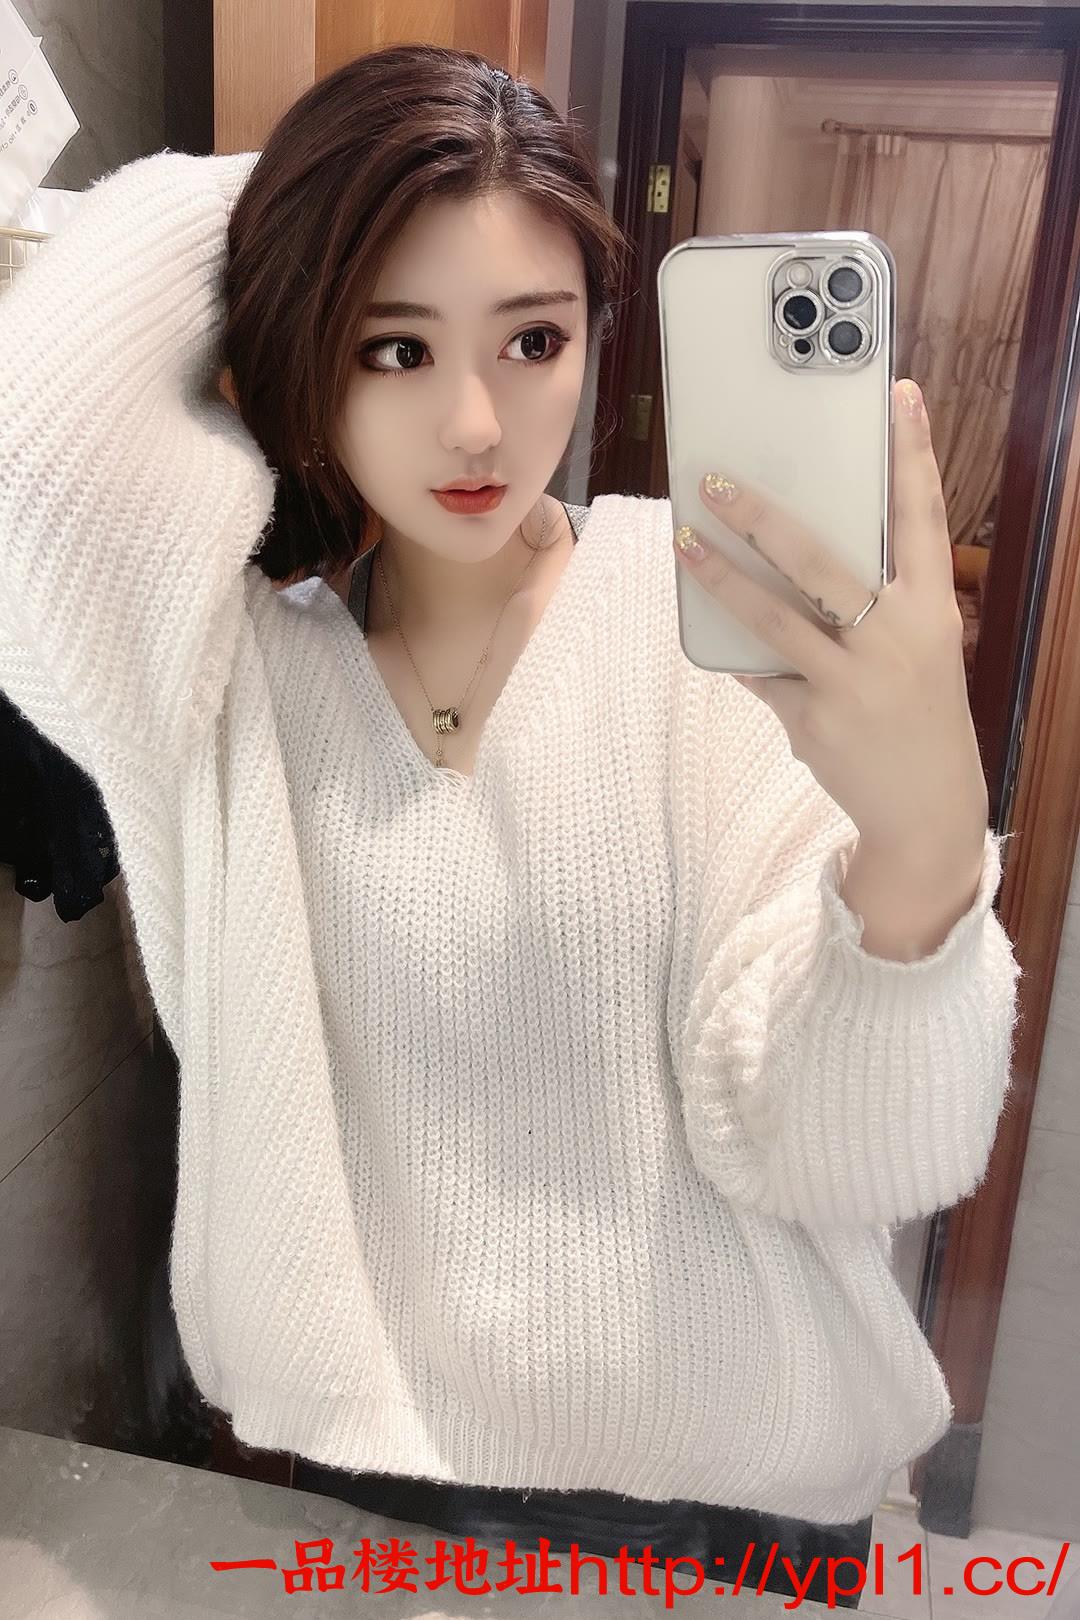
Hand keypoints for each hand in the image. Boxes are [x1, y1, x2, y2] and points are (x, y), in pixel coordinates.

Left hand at [672, 378, 989, 860]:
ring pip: (774, 615)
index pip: (923, 517)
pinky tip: (716, 635)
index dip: (913, 454)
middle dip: (763, 517)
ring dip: (721, 576)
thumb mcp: (919, 647)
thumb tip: (797, 555)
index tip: (898, 397)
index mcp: (930, 608)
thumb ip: (875, 601)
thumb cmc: (917, 710)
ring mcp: (853, 679)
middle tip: (716, 480)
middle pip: (821, 560)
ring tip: (684, 541)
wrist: (927, 807)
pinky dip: (742, 654)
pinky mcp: (817, 717)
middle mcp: (896, 637)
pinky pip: (764, 672)